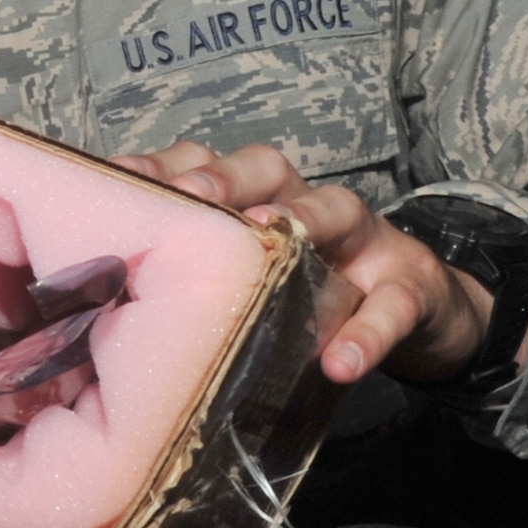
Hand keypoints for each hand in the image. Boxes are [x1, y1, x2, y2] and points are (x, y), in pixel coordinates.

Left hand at [111, 141, 494, 386]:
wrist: (417, 311)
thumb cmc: (313, 289)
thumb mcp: (258, 275)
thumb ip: (202, 277)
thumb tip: (110, 308)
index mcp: (260, 200)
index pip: (209, 166)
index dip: (167, 167)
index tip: (123, 179)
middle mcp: (307, 205)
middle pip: (268, 168)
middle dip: (226, 177)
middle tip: (192, 196)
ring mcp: (364, 241)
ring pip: (337, 207)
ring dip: (304, 218)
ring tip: (273, 235)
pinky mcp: (409, 288)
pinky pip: (392, 306)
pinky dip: (366, 334)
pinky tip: (339, 361)